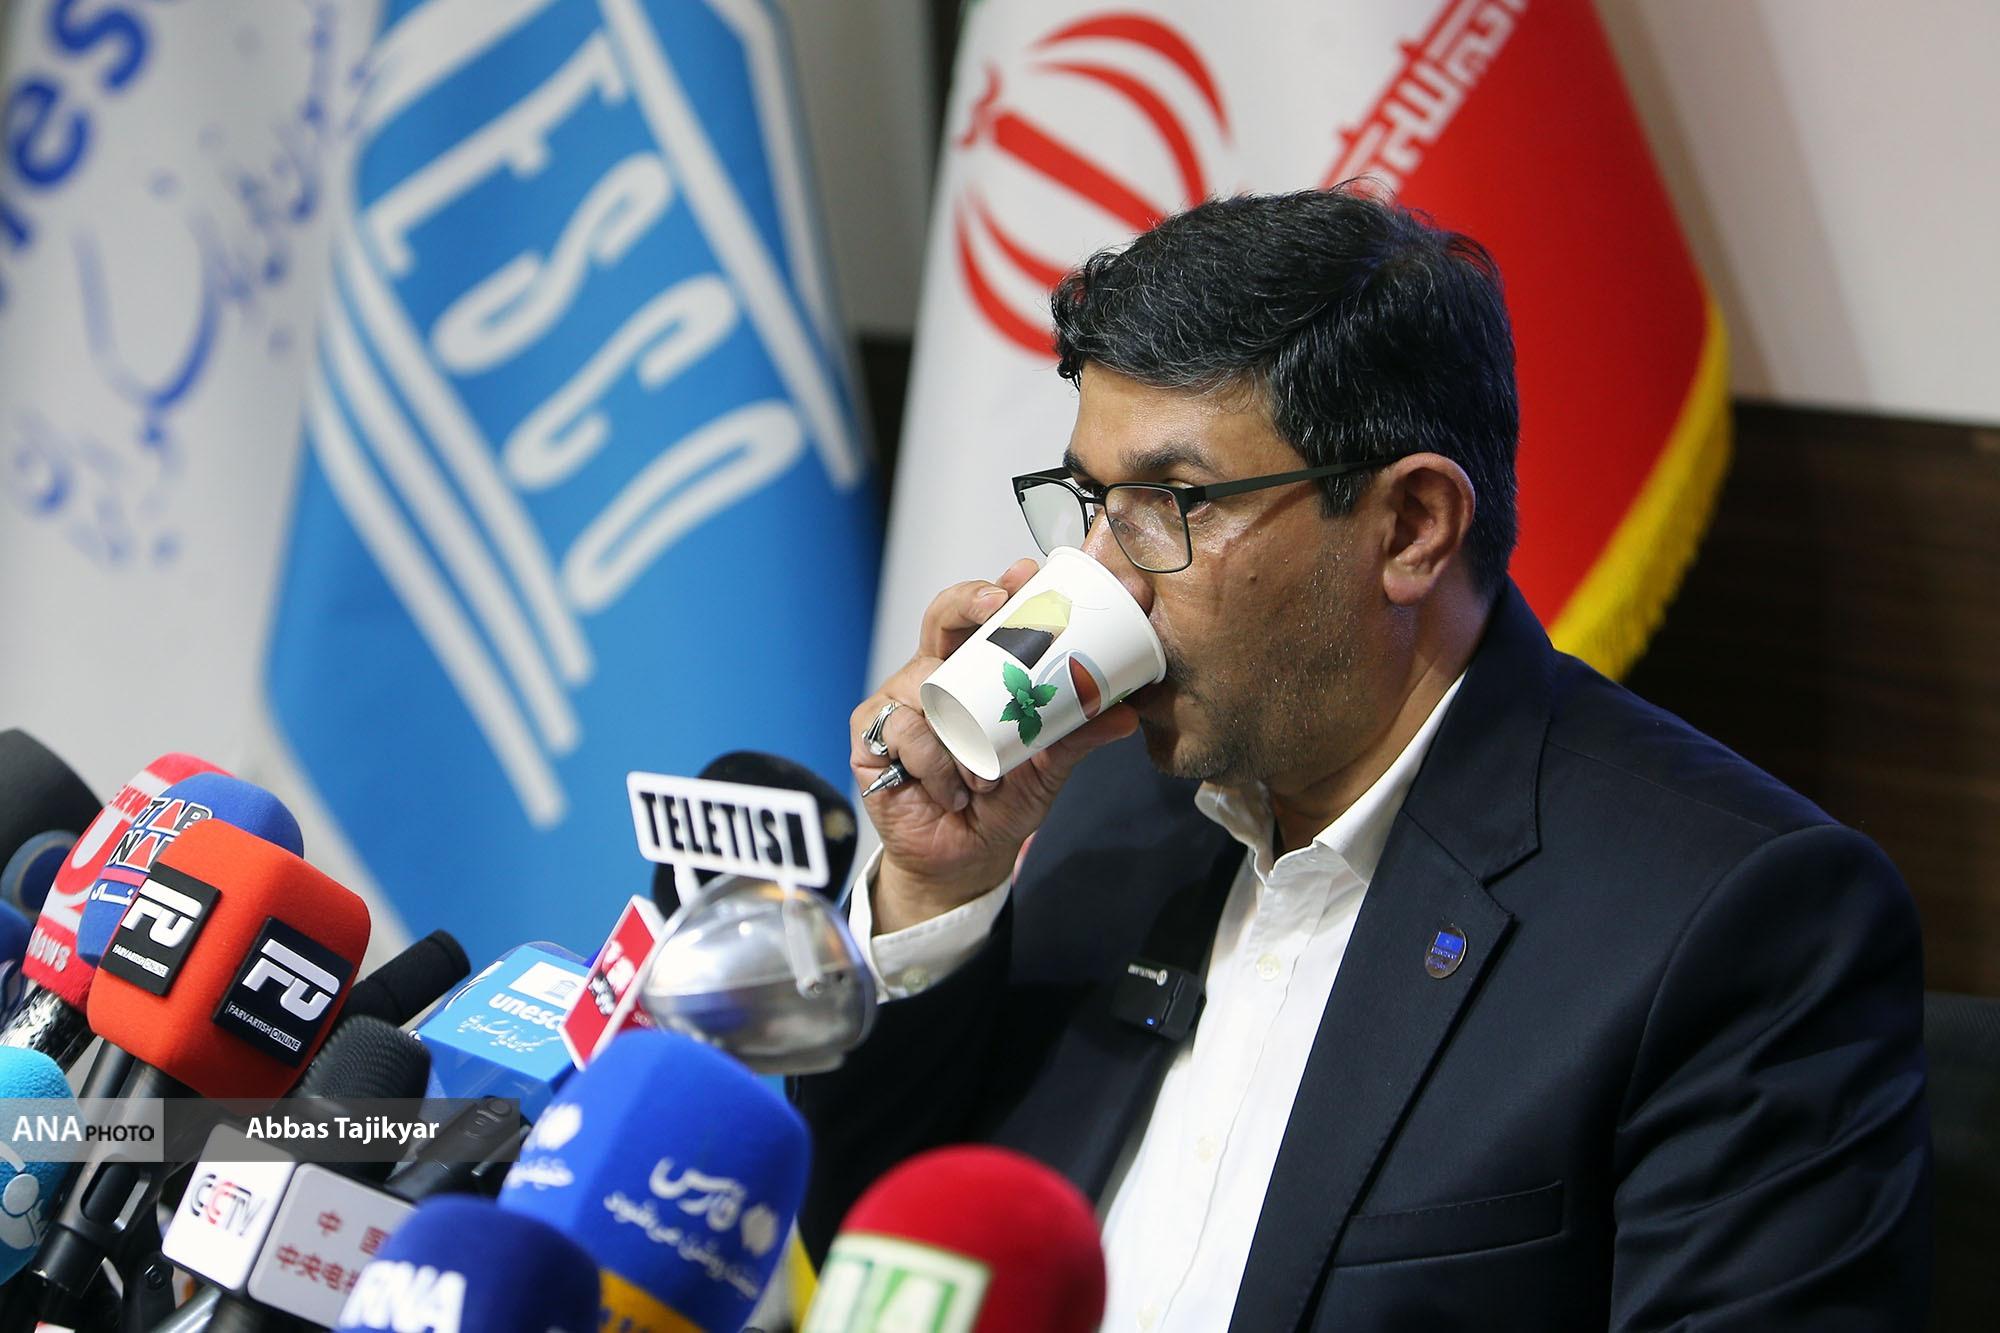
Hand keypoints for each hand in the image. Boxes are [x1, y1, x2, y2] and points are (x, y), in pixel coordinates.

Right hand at [852, 558, 1138, 932]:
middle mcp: (935, 676)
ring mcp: (900, 704)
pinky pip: (905, 735)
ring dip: (959, 729)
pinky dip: (936, 765)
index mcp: (975, 671)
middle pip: (942, 617)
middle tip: (998, 603)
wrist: (965, 858)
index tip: (1027, 572)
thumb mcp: (1048, 766)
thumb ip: (1078, 736)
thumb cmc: (1002, 799)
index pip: (983, 615)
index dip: (1000, 586)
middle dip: (969, 601)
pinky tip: (953, 791)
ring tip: (987, 776)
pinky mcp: (871, 739)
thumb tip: (1126, 714)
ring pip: (925, 683)